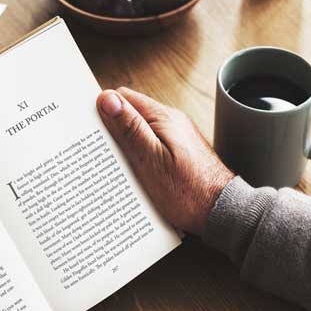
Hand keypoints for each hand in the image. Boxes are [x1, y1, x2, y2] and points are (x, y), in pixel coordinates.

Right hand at [97, 87, 233, 234]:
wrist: (222, 212)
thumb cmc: (187, 192)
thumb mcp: (151, 161)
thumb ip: (130, 129)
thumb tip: (107, 99)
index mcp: (162, 118)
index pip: (123, 97)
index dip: (103, 109)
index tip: (88, 127)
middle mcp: (171, 123)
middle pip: (130, 114)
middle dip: (111, 129)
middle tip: (95, 150)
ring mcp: (176, 138)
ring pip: (140, 131)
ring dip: (124, 145)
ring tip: (111, 164)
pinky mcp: (179, 153)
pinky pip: (151, 146)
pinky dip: (138, 155)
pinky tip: (132, 173)